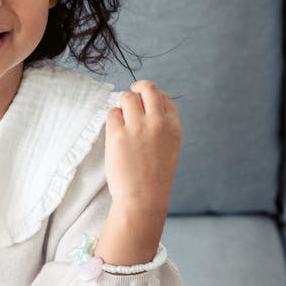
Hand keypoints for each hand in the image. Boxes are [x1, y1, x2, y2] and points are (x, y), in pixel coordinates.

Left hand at [104, 80, 180, 216]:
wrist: (143, 198)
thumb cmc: (154, 176)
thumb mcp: (170, 148)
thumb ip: (162, 126)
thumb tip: (147, 105)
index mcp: (173, 126)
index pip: (165, 98)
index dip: (154, 96)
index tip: (146, 101)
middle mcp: (157, 122)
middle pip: (147, 89)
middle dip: (138, 87)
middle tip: (131, 92)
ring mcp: (137, 127)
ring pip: (127, 98)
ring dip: (123, 105)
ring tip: (122, 119)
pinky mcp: (118, 135)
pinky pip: (112, 113)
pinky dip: (113, 119)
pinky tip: (116, 133)